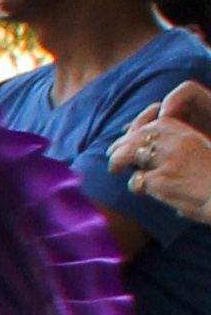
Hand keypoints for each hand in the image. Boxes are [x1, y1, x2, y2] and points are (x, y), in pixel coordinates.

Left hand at [120, 97, 210, 226]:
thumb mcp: (201, 151)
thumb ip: (176, 146)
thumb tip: (149, 150)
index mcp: (187, 133)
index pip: (153, 123)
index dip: (135, 129)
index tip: (126, 137)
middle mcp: (176, 142)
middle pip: (137, 136)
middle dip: (121, 145)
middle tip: (113, 155)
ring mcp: (167, 160)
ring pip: (129, 154)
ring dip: (118, 161)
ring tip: (115, 169)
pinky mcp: (161, 180)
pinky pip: (136, 181)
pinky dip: (136, 187)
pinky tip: (142, 191)